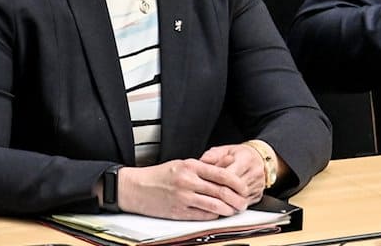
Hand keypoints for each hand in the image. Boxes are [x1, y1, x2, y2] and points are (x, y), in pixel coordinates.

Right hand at [116, 158, 249, 220]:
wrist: (136, 187)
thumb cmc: (159, 175)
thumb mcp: (181, 164)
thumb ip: (202, 168)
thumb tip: (223, 175)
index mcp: (191, 166)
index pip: (222, 174)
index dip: (237, 182)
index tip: (244, 187)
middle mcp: (188, 181)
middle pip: (221, 192)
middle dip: (236, 199)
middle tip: (243, 202)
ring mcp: (183, 198)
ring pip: (214, 206)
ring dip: (227, 210)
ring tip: (234, 210)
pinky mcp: (178, 212)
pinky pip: (202, 216)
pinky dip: (213, 216)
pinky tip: (218, 215)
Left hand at [201, 144, 266, 204]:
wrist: (259, 158)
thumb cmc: (239, 155)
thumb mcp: (225, 150)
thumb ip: (214, 154)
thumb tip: (203, 160)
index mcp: (246, 159)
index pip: (230, 175)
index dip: (216, 181)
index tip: (204, 183)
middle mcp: (255, 173)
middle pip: (236, 189)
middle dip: (220, 194)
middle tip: (206, 196)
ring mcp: (258, 185)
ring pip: (240, 199)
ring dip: (226, 202)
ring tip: (212, 201)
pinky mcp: (258, 195)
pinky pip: (244, 205)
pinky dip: (232, 206)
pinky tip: (222, 204)